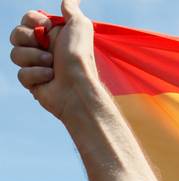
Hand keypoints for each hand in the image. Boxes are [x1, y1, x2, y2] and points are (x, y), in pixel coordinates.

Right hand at [9, 0, 98, 120]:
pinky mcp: (33, 83)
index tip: (45, 28)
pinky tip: (50, 78)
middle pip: (15, 35)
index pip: (26, 19)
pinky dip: (36, 75)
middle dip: (28, 39)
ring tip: (52, 65)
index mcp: (52, 35)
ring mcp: (37, 66)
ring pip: (15, 54)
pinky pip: (21, 74)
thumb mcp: (80, 26)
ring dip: (34, 58)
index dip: (32, 22)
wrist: (78, 87)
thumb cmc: (80, 56)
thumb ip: (71, 10)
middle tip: (48, 48)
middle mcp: (43, 49)